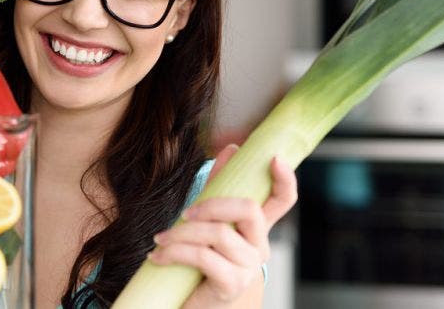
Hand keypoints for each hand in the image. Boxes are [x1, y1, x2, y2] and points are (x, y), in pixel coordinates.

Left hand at [147, 144, 297, 307]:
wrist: (194, 304)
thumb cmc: (201, 261)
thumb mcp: (208, 221)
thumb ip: (219, 188)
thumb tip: (231, 150)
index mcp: (256, 228)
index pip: (283, 201)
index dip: (285, 179)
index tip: (274, 159)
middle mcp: (259, 246)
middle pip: (248, 210)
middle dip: (212, 204)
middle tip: (185, 213)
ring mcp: (248, 266)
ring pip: (219, 233)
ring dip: (182, 232)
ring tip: (161, 239)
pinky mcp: (231, 284)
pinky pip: (202, 257)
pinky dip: (174, 252)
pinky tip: (157, 257)